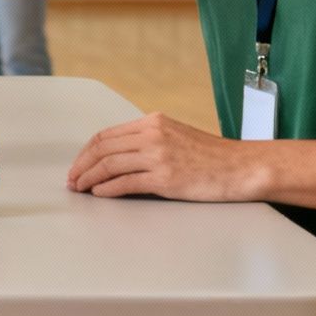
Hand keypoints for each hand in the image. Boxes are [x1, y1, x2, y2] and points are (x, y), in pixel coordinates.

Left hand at [65, 112, 260, 201]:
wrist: (243, 167)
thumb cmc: (213, 157)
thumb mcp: (177, 136)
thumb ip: (149, 140)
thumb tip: (118, 157)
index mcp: (153, 121)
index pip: (107, 134)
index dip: (86, 151)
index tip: (78, 164)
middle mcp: (152, 134)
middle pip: (102, 148)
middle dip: (81, 165)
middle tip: (72, 179)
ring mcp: (158, 155)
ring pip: (109, 165)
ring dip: (89, 178)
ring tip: (80, 188)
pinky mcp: (165, 178)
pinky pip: (125, 183)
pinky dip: (107, 189)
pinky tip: (99, 194)